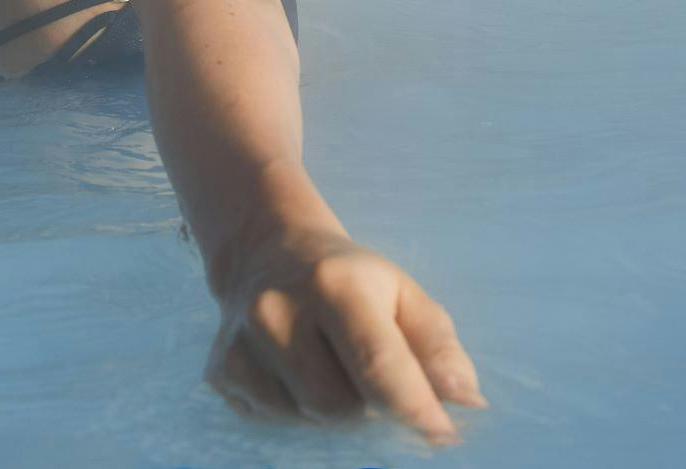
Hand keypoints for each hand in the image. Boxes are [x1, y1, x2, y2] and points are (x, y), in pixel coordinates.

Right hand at [206, 229, 483, 443]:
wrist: (266, 250)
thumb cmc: (350, 279)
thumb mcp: (402, 292)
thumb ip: (438, 345)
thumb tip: (465, 400)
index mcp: (333, 284)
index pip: (377, 364)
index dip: (414, 408)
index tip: (442, 435)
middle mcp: (277, 311)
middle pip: (339, 406)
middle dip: (365, 403)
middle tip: (364, 371)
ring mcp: (240, 342)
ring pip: (305, 418)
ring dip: (330, 408)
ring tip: (328, 367)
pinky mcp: (219, 370)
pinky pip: (270, 420)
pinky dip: (294, 409)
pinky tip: (294, 372)